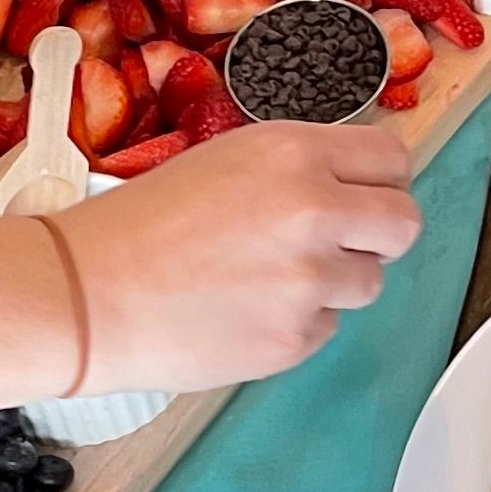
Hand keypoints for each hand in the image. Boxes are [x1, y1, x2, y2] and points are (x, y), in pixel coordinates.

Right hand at [59, 120, 420, 386]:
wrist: (86, 292)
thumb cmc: (139, 225)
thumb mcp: (225, 159)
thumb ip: (297, 168)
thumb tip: (352, 186)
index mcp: (294, 152)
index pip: (392, 159)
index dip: (377, 180)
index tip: (362, 194)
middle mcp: (314, 210)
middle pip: (404, 223)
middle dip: (378, 233)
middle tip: (340, 241)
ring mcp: (309, 280)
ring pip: (370, 282)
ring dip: (333, 282)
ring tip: (264, 278)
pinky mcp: (295, 339)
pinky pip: (326, 328)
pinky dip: (296, 324)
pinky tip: (242, 311)